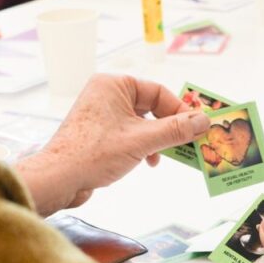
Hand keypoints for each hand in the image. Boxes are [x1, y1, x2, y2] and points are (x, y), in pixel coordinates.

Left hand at [15, 75, 209, 215]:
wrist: (59, 178)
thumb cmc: (94, 153)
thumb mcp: (142, 140)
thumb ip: (175, 130)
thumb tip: (204, 121)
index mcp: (113, 84)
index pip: (157, 91)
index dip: (179, 110)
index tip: (196, 127)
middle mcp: (106, 94)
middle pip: (151, 106)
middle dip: (168, 127)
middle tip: (186, 142)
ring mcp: (101, 114)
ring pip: (142, 122)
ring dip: (157, 139)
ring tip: (164, 155)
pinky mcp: (99, 133)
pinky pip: (130, 133)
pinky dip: (143, 145)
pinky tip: (147, 161)